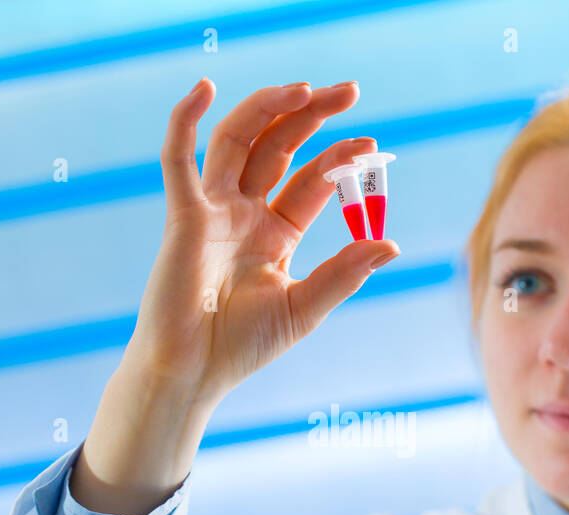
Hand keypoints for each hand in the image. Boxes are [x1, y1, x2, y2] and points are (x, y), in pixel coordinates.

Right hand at [121, 78, 400, 405]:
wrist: (194, 372)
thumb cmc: (242, 347)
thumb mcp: (305, 307)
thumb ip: (344, 274)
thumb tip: (391, 243)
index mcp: (274, 232)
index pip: (310, 180)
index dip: (339, 158)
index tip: (371, 146)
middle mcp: (243, 213)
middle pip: (278, 146)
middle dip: (311, 116)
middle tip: (348, 91)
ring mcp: (211, 210)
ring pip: (238, 140)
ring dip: (267, 108)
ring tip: (305, 89)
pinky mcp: (182, 216)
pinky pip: (177, 160)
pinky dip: (183, 121)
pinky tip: (204, 89)